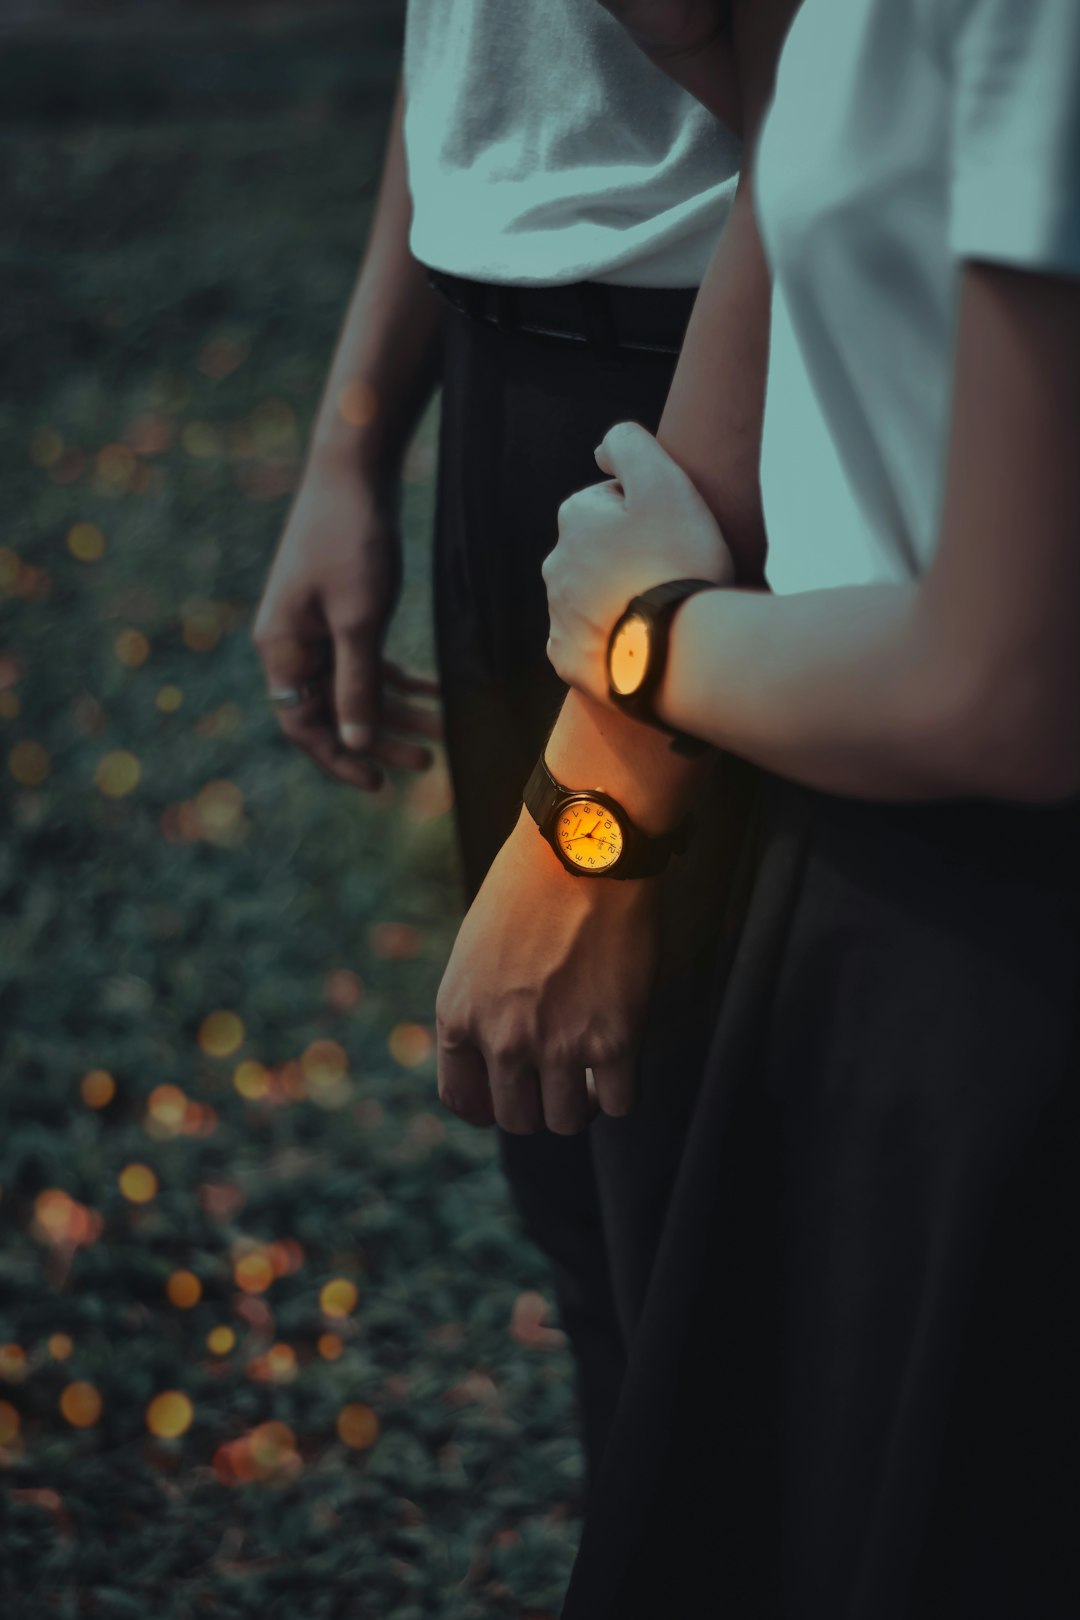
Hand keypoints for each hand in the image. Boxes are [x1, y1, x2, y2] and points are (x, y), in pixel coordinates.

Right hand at [252, 461, 440, 791]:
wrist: (352, 470)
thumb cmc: (350, 540)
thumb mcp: (358, 619)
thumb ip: (357, 683)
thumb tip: (355, 741)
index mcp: (282, 649)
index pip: (302, 726)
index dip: (338, 758)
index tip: (378, 783)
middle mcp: (292, 643)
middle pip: (333, 711)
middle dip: (380, 738)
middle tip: (425, 762)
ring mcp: (314, 626)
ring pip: (355, 686)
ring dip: (397, 710)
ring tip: (442, 730)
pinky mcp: (339, 608)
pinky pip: (365, 658)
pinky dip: (398, 677)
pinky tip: (436, 691)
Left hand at [435, 808, 661, 1133]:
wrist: (584, 850)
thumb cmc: (531, 883)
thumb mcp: (476, 947)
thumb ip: (481, 1003)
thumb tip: (498, 1048)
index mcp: (458, 1013)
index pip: (461, 1098)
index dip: (487, 1108)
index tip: (510, 1100)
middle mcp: (501, 1040)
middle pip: (516, 1119)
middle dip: (537, 1103)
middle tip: (558, 1079)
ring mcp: (557, 1046)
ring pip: (566, 1121)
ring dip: (579, 1103)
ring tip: (591, 1073)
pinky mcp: (613, 1042)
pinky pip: (617, 1104)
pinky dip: (619, 1093)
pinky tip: (621, 1065)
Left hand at [543, 420, 733, 702]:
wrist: (677, 650)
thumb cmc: (677, 562)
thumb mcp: (664, 482)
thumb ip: (630, 445)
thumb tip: (601, 450)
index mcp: (575, 518)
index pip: (613, 503)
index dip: (651, 514)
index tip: (675, 536)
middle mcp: (556, 565)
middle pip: (600, 550)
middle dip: (629, 556)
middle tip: (672, 575)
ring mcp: (558, 616)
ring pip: (593, 596)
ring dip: (620, 597)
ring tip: (661, 614)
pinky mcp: (567, 659)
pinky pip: (587, 642)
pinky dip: (610, 639)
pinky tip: (640, 643)